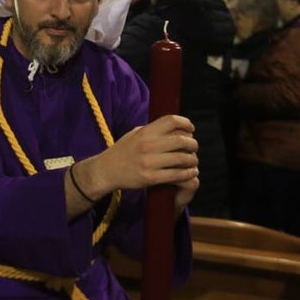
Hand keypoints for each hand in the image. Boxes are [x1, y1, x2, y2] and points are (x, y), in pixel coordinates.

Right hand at [75, 114, 198, 198]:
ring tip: (193, 161)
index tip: (191, 129)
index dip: (186, 123)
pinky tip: (190, 172)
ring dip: (193, 160)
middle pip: (181, 140)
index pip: (172, 121)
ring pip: (182, 159)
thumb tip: (176, 127)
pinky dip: (188, 173)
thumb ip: (153, 130)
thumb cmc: (122, 151)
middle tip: (193, 148)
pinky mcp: (150, 178)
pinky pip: (176, 175)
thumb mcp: (134, 134)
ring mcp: (149, 162)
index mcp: (144, 132)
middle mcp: (147, 145)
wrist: (106, 171)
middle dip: (193, 144)